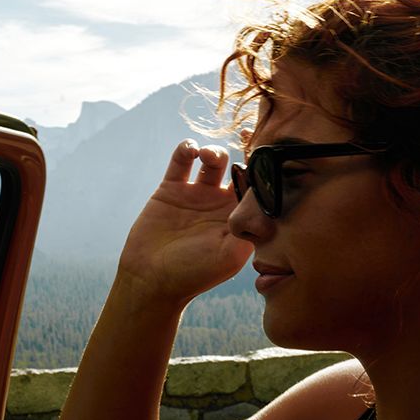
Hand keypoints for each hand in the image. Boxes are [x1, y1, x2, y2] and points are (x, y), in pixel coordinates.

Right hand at [117, 140, 252, 304]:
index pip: (257, 186)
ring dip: (214, 151)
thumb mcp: (229, 257)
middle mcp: (221, 203)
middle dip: (241, 152)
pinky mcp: (171, 189)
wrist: (152, 279)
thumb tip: (264, 200)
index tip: (267, 150)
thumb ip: (249, 230)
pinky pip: (181, 160)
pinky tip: (190, 150)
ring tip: (208, 157)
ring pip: (212, 160)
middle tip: (242, 140)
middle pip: (238, 167)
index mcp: (239, 217)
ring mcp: (196, 194)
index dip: (263, 168)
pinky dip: (187, 148)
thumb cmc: (194, 273)